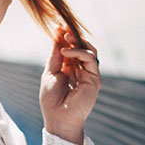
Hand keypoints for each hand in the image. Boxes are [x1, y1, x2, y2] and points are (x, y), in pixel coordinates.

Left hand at [39, 27, 100, 144]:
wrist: (58, 118)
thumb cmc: (51, 100)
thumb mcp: (50, 73)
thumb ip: (55, 55)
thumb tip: (57, 35)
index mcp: (69, 68)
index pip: (70, 47)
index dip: (65, 36)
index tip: (58, 26)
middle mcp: (80, 69)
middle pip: (81, 46)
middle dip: (72, 35)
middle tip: (63, 27)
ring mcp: (89, 74)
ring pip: (89, 50)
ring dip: (77, 41)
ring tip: (65, 37)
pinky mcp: (95, 79)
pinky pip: (91, 60)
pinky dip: (79, 52)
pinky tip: (67, 51)